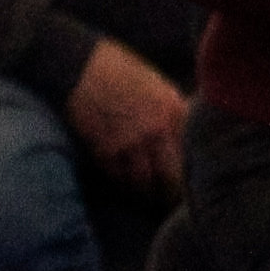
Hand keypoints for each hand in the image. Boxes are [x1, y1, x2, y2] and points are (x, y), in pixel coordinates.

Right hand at [66, 37, 188, 198]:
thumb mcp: (156, 84)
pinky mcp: (104, 149)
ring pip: (142, 183)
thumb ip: (172, 110)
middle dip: (170, 194)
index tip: (189, 185)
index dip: (190, 173)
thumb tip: (183, 134)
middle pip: (170, 176)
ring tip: (145, 200)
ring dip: (143, 194)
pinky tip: (121, 187)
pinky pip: (116, 178)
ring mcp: (130, 142)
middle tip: (168, 204)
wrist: (79, 65)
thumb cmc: (118, 69)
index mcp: (174, 110)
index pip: (190, 153)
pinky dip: (119, 184)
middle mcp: (157, 130)